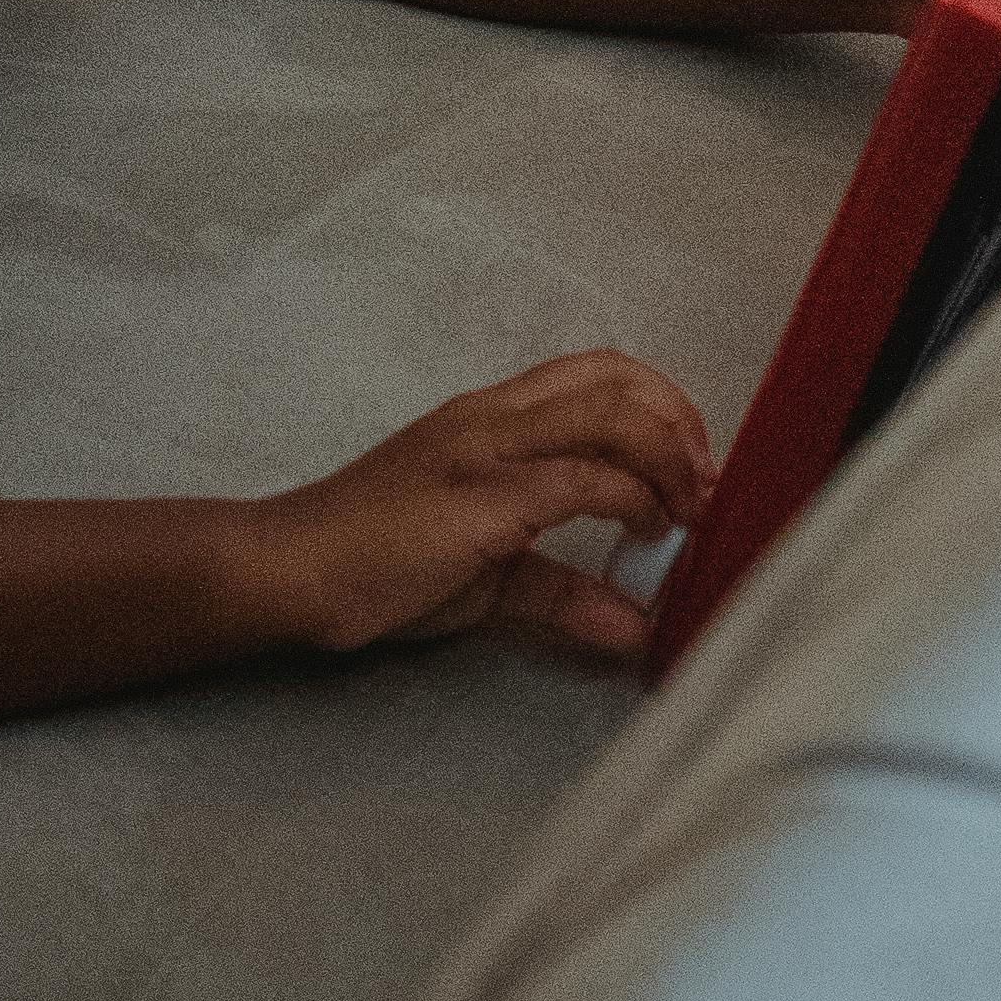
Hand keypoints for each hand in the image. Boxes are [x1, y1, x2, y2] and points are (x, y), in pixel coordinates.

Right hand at [258, 353, 718, 666]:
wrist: (294, 569)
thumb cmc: (376, 565)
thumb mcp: (484, 579)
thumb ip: (560, 592)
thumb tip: (634, 628)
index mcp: (491, 416)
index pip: (594, 371)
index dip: (659, 404)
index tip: (693, 462)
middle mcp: (493, 416)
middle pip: (613, 378)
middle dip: (679, 419)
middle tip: (707, 482)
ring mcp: (485, 448)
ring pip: (604, 413)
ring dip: (668, 454)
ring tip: (692, 506)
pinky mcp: (479, 497)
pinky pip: (575, 480)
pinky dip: (628, 499)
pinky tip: (646, 532)